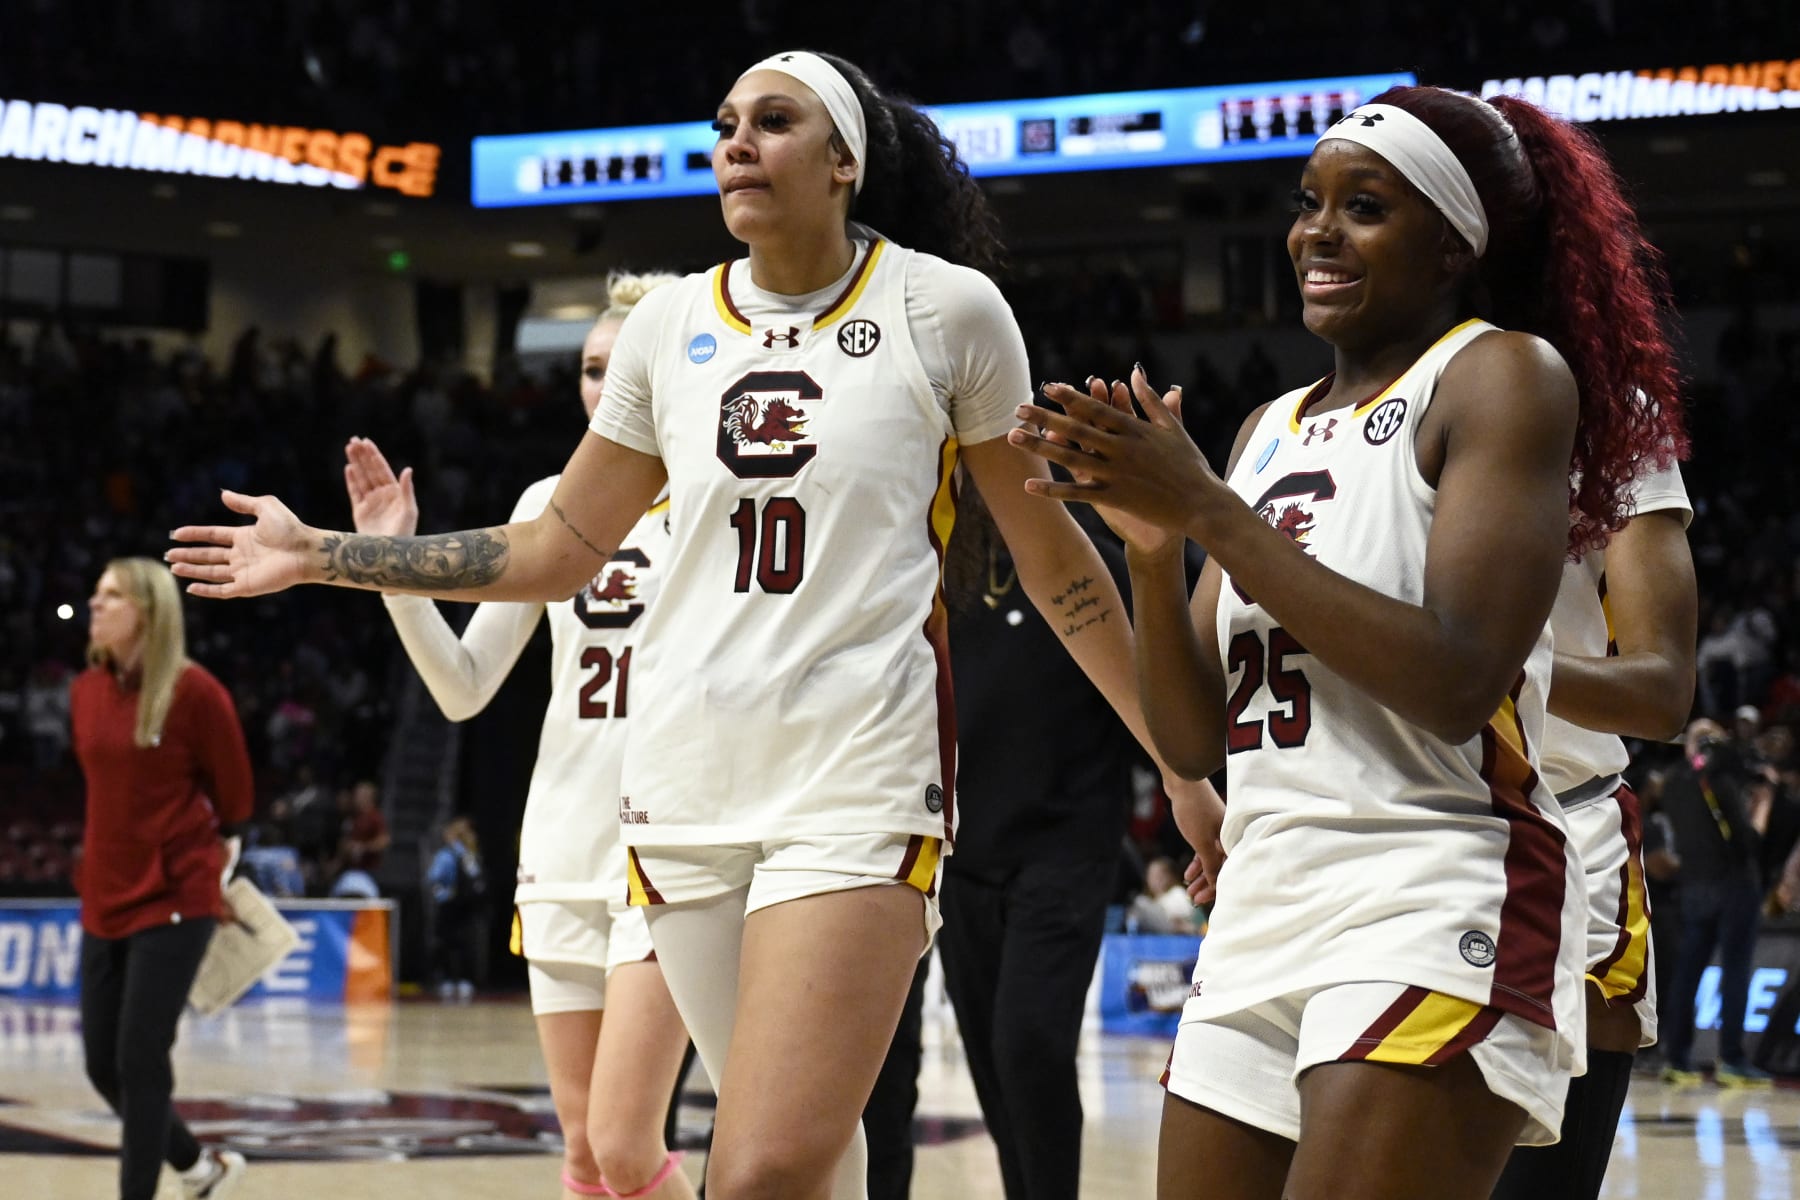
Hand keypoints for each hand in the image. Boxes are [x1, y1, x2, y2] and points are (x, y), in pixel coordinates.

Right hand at [168, 490, 318, 597]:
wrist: (306, 551)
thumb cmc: (291, 529)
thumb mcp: (266, 507)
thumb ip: (244, 502)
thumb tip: (223, 494)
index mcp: (245, 536)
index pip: (213, 536)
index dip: (194, 535)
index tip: (175, 534)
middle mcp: (242, 555)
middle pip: (208, 555)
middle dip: (188, 555)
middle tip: (168, 555)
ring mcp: (244, 571)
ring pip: (211, 572)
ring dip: (192, 570)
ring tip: (174, 567)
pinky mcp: (248, 586)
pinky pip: (223, 590)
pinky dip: (207, 590)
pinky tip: (191, 588)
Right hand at [344, 437, 418, 536]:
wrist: (389, 554)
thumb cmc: (404, 534)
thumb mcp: (409, 510)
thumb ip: (407, 490)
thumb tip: (408, 469)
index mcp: (395, 493)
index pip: (382, 469)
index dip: (374, 455)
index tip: (367, 442)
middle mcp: (382, 495)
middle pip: (370, 471)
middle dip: (362, 456)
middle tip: (353, 440)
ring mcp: (370, 503)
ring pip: (361, 478)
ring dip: (355, 463)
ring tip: (348, 448)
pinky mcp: (360, 512)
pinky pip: (354, 492)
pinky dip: (351, 480)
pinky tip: (348, 468)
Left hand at [1011, 365, 1220, 550]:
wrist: (1203, 505)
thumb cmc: (1191, 466)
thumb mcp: (1173, 428)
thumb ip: (1152, 400)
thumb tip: (1134, 373)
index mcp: (1135, 430)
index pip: (1097, 409)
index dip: (1072, 398)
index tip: (1049, 387)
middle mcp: (1122, 448)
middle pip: (1077, 429)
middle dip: (1045, 416)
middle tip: (1018, 408)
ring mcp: (1117, 473)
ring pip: (1072, 457)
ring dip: (1040, 447)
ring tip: (1013, 438)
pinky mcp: (1116, 498)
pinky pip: (1079, 493)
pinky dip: (1054, 489)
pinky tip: (1029, 485)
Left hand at [1164, 774, 1225, 904]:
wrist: (1183, 781)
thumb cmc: (1194, 809)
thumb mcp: (1201, 842)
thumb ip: (1210, 864)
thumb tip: (1217, 884)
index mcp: (1233, 840)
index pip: (1229, 870)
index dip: (1216, 888)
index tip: (1203, 900)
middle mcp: (1229, 837)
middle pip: (1221, 867)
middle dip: (1207, 884)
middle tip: (1193, 899)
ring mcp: (1218, 832)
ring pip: (1212, 860)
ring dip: (1201, 876)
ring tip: (1189, 890)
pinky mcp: (1208, 828)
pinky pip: (1205, 851)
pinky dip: (1197, 862)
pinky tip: (1188, 875)